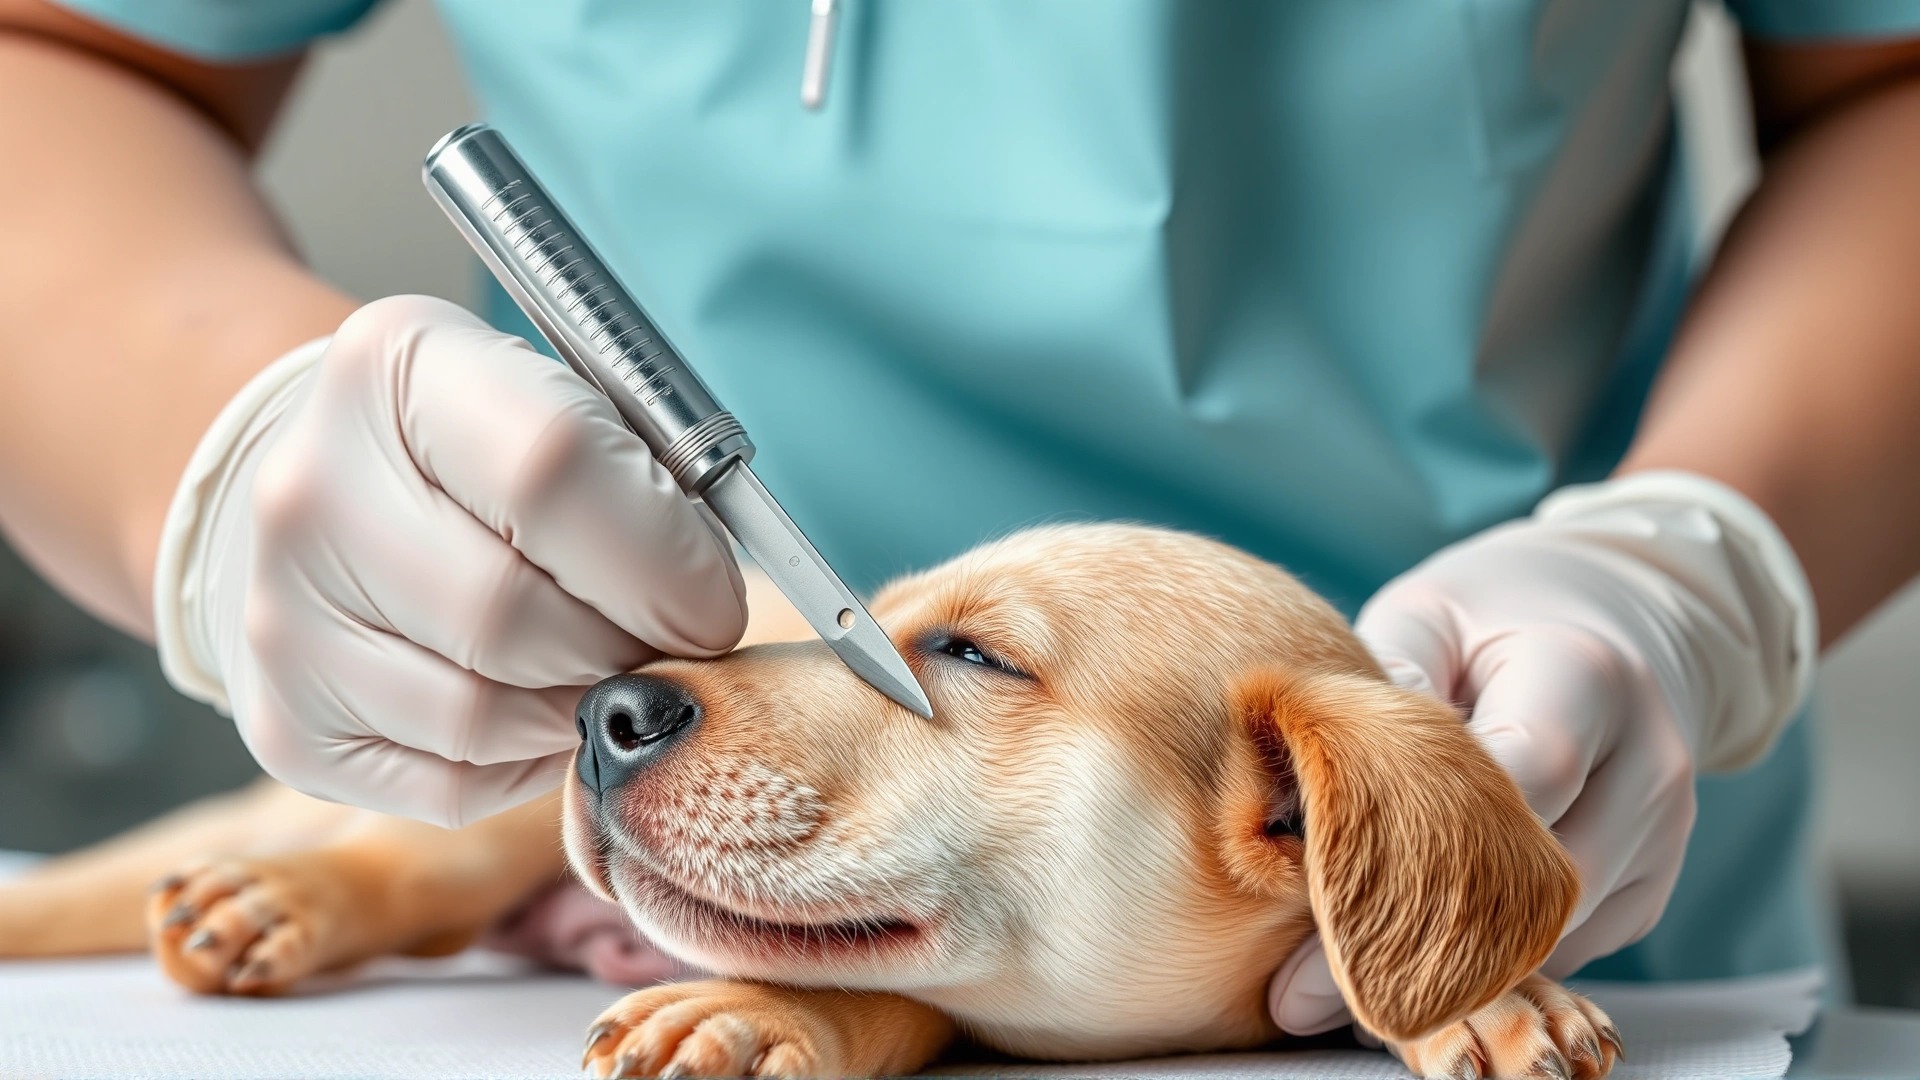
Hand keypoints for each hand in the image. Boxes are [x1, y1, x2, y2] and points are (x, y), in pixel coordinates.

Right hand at [154, 296, 746, 825]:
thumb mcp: (573, 406)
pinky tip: (534, 704)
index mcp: (395, 365)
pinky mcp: (284, 724)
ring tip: (601, 667)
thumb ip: (648, 484)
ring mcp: (277, 615)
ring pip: (482, 715)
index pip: (554, 471)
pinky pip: (450, 783)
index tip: (713, 601)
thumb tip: (703, 617)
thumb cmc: (495, 453)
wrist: (336, 494)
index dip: (663, 558)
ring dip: (579, 709)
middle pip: (511, 614)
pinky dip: (526, 760)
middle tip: (664, 643)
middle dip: (625, 648)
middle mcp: (311, 488)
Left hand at [1269, 471, 1814, 1034]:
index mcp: (1586, 677)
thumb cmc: (1491, 618)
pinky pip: (1563, 952)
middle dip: (1417, 933)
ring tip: (1333, 980)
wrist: (1614, 623)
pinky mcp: (1651, 887)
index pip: (1518, 781)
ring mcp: (1661, 834)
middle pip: (1535, 884)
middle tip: (1300, 988)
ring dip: (1446, 965)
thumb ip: (1379, 691)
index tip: (1314, 897)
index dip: (1418, 845)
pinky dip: (1485, 963)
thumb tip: (1306, 795)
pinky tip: (1406, 960)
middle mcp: (1645, 765)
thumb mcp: (1426, 618)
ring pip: (1549, 937)